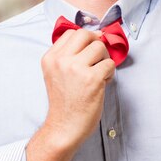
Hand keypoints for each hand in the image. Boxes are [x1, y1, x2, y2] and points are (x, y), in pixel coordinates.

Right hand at [41, 27, 115, 150]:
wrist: (64, 127)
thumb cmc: (64, 103)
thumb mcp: (55, 74)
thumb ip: (67, 56)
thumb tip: (94, 37)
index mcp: (50, 58)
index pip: (71, 33)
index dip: (85, 40)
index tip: (89, 51)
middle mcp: (61, 61)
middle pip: (85, 34)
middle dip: (96, 44)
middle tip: (97, 59)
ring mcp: (76, 69)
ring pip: (100, 47)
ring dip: (104, 59)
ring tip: (99, 74)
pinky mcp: (92, 78)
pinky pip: (110, 64)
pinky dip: (110, 73)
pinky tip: (102, 83)